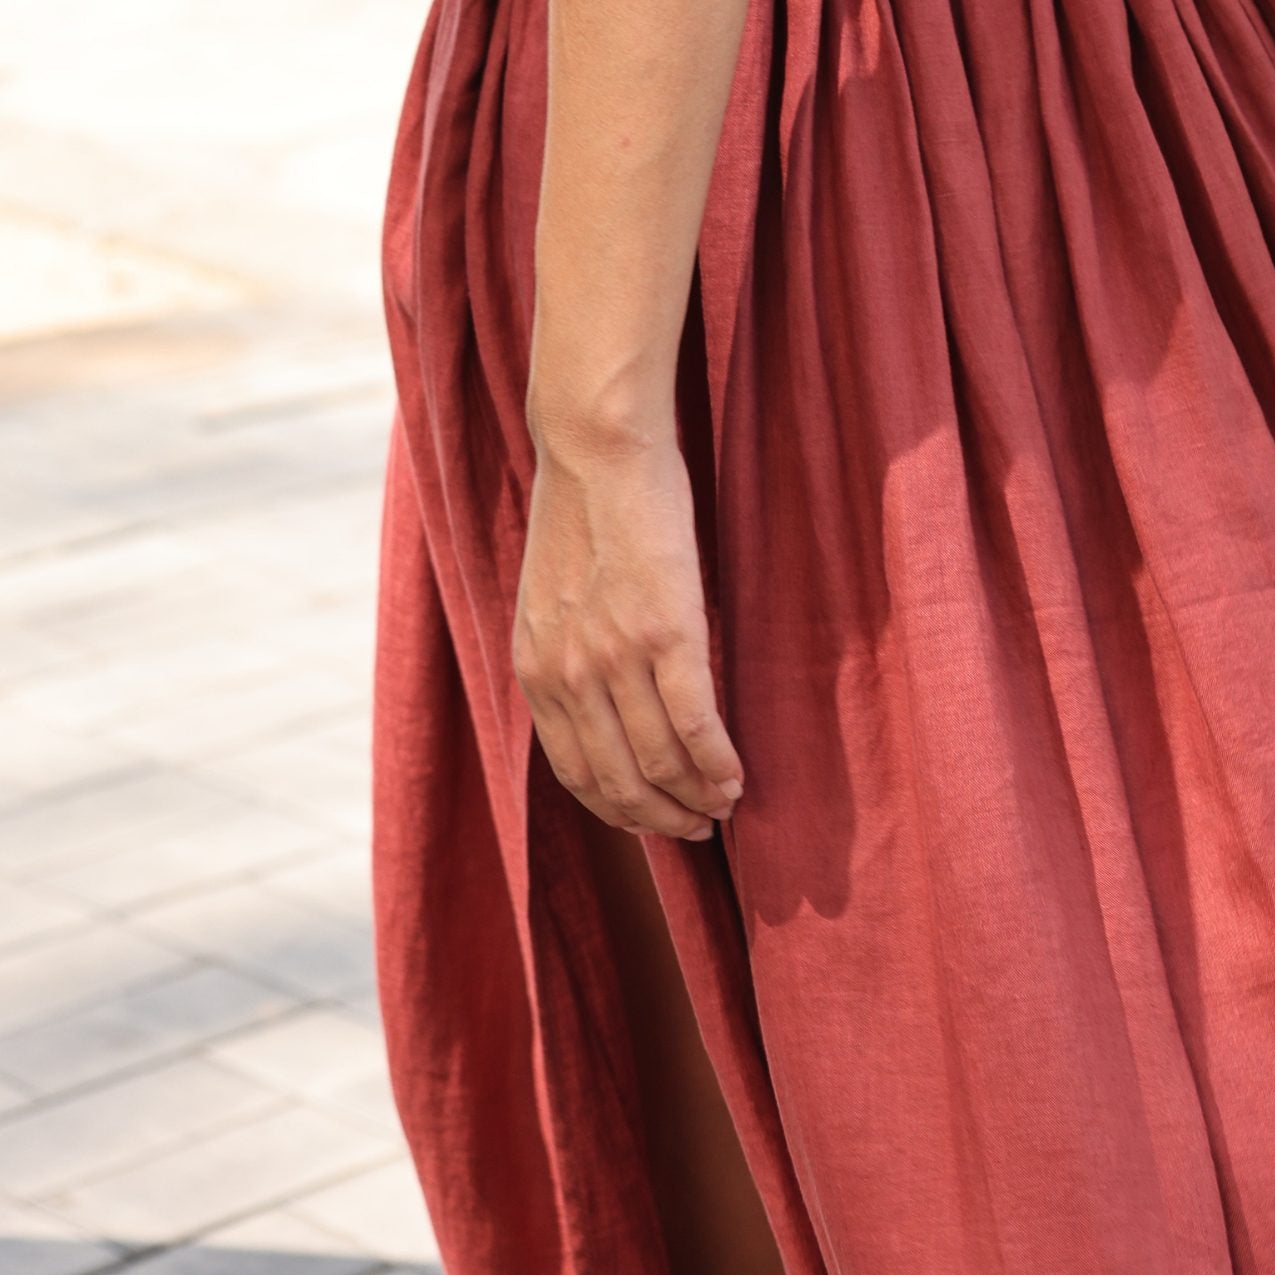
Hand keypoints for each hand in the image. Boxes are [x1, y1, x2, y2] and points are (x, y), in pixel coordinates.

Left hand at [514, 419, 743, 840]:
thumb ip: (567, 653)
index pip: (576, 774)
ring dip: (697, 798)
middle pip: (618, 783)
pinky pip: (696, 726)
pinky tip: (738, 776)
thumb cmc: (585, 510)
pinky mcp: (666, 633)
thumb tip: (600, 703)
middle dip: (661, 819)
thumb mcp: (550, 597)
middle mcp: (569, 676)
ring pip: (660, 764)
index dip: (620, 811)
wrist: (598, 447)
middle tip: (697, 828)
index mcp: (537, 671)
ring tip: (724, 804)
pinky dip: (718, 764)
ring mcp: (615, 658)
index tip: (653, 820)